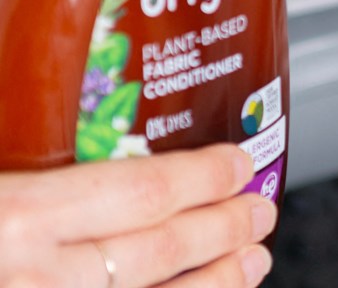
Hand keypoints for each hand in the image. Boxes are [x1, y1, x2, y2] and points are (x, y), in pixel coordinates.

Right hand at [0, 144, 275, 287]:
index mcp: (19, 214)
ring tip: (252, 264)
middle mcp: (37, 276)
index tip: (240, 162)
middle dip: (223, 229)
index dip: (202, 177)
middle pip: (159, 250)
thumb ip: (34, 151)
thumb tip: (84, 118)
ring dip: (214, 284)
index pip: (141, 191)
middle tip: (261, 212)